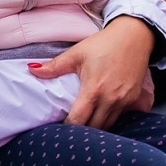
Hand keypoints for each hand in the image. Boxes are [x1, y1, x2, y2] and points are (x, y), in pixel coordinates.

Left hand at [31, 14, 154, 128]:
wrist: (135, 36)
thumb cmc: (104, 44)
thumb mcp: (77, 53)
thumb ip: (54, 66)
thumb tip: (31, 69)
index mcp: (94, 90)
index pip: (78, 121)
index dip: (68, 126)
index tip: (60, 125)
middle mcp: (111, 99)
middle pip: (94, 128)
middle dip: (82, 130)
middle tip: (72, 126)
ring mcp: (125, 102)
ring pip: (108, 126)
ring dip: (96, 127)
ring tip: (86, 121)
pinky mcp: (134, 100)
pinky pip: (121, 118)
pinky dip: (110, 119)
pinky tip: (102, 113)